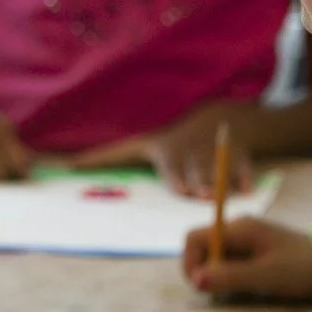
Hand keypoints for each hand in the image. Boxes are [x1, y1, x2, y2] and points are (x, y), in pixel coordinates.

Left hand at [70, 103, 251, 198]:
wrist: (224, 117)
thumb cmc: (173, 141)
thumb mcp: (143, 143)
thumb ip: (107, 156)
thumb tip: (67, 165)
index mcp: (161, 149)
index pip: (138, 154)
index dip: (136, 165)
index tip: (132, 180)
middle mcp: (186, 149)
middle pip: (184, 167)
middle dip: (186, 179)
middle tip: (186, 192)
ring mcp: (212, 150)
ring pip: (211, 168)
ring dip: (212, 181)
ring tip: (211, 195)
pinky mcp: (238, 152)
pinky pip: (241, 166)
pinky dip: (243, 176)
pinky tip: (244, 189)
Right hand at [179, 216, 311, 301]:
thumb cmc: (301, 268)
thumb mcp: (265, 276)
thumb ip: (230, 276)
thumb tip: (196, 279)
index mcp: (239, 229)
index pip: (194, 238)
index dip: (190, 262)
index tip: (201, 286)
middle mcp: (238, 229)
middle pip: (201, 246)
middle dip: (201, 270)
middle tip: (215, 292)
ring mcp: (245, 238)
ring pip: (213, 255)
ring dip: (214, 274)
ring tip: (232, 290)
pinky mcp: (252, 250)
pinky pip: (227, 260)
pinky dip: (227, 274)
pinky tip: (241, 286)